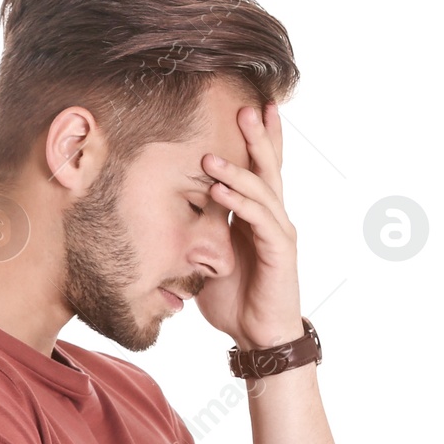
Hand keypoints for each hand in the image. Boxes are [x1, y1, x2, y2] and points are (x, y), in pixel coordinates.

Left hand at [192, 101, 306, 350]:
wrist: (259, 336)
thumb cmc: (235, 300)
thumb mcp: (208, 260)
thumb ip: (197, 235)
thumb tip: (165, 220)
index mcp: (256, 217)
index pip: (258, 171)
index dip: (257, 141)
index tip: (249, 109)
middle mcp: (272, 218)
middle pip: (268, 168)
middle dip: (257, 137)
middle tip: (246, 107)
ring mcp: (278, 232)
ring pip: (261, 190)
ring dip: (236, 170)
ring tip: (211, 155)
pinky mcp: (279, 250)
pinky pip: (259, 219)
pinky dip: (239, 202)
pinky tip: (218, 190)